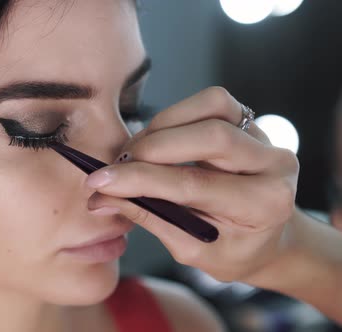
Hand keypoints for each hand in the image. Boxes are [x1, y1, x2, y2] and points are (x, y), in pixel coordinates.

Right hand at [86, 87, 299, 281]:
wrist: (267, 237)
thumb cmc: (231, 250)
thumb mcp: (190, 249)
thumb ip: (148, 216)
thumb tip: (100, 197)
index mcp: (263, 205)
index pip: (192, 184)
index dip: (140, 180)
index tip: (100, 183)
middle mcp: (274, 165)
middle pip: (209, 135)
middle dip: (151, 147)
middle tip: (116, 166)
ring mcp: (264, 137)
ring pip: (212, 106)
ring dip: (162, 125)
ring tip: (135, 153)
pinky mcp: (249, 121)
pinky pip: (212, 102)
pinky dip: (176, 115)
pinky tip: (157, 139)